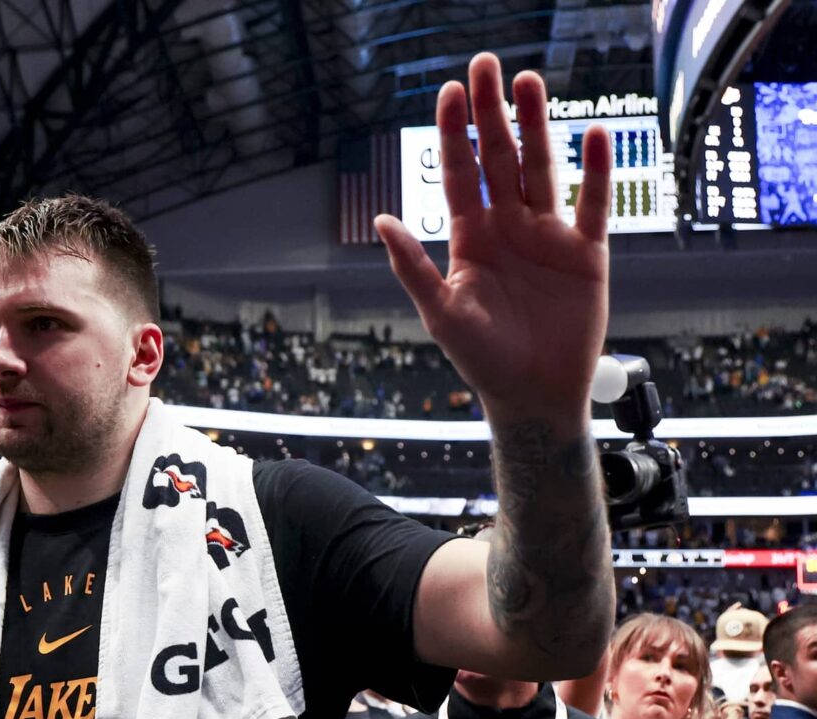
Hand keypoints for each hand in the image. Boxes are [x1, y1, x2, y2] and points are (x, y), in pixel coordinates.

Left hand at [374, 53, 610, 422]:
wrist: (532, 393)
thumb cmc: (481, 358)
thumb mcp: (440, 311)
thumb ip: (412, 265)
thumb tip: (381, 219)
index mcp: (470, 237)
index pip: (460, 173)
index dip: (455, 132)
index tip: (449, 91)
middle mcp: (508, 227)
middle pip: (500, 158)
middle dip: (492, 113)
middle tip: (487, 65)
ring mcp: (548, 236)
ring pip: (542, 169)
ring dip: (538, 126)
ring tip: (530, 82)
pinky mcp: (586, 253)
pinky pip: (593, 204)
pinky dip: (596, 171)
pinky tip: (593, 134)